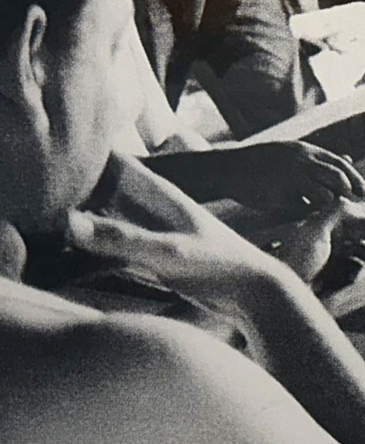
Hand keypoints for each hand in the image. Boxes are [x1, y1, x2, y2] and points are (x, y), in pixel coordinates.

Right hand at [66, 152, 291, 315]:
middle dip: (71, 184)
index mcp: (156, 192)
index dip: (81, 153)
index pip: (111, 160)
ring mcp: (148, 227)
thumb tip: (69, 224)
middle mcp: (149, 204)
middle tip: (34, 191)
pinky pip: (110, 238)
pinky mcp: (148, 251)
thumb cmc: (218, 265)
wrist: (252, 290)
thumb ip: (122, 239)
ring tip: (46, 218)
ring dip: (79, 212)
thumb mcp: (168, 252)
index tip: (47, 157)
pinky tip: (71, 248)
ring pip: (103, 211)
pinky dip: (90, 240)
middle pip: (101, 184)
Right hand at [196, 141, 364, 211]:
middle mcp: (300, 161)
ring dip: (333, 205)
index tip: (363, 192)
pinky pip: (302, 206)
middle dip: (349, 192)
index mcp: (306, 150)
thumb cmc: (264, 163)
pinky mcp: (277, 192)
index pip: (339, 163)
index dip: (354, 178)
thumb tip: (351, 159)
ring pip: (322, 191)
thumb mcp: (294, 153)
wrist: (228, 169)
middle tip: (357, 206)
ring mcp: (288, 176)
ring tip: (339, 216)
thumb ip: (321, 159)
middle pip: (335, 176)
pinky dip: (313, 214)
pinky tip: (318, 221)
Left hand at [253, 198, 364, 286]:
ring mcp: (333, 253)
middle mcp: (333, 234)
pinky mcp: (332, 272)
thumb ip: (338, 213)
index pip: (363, 213)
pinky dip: (362, 269)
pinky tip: (361, 274)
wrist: (277, 292)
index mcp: (328, 219)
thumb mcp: (314, 230)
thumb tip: (364, 206)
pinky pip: (355, 267)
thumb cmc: (292, 259)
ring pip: (364, 249)